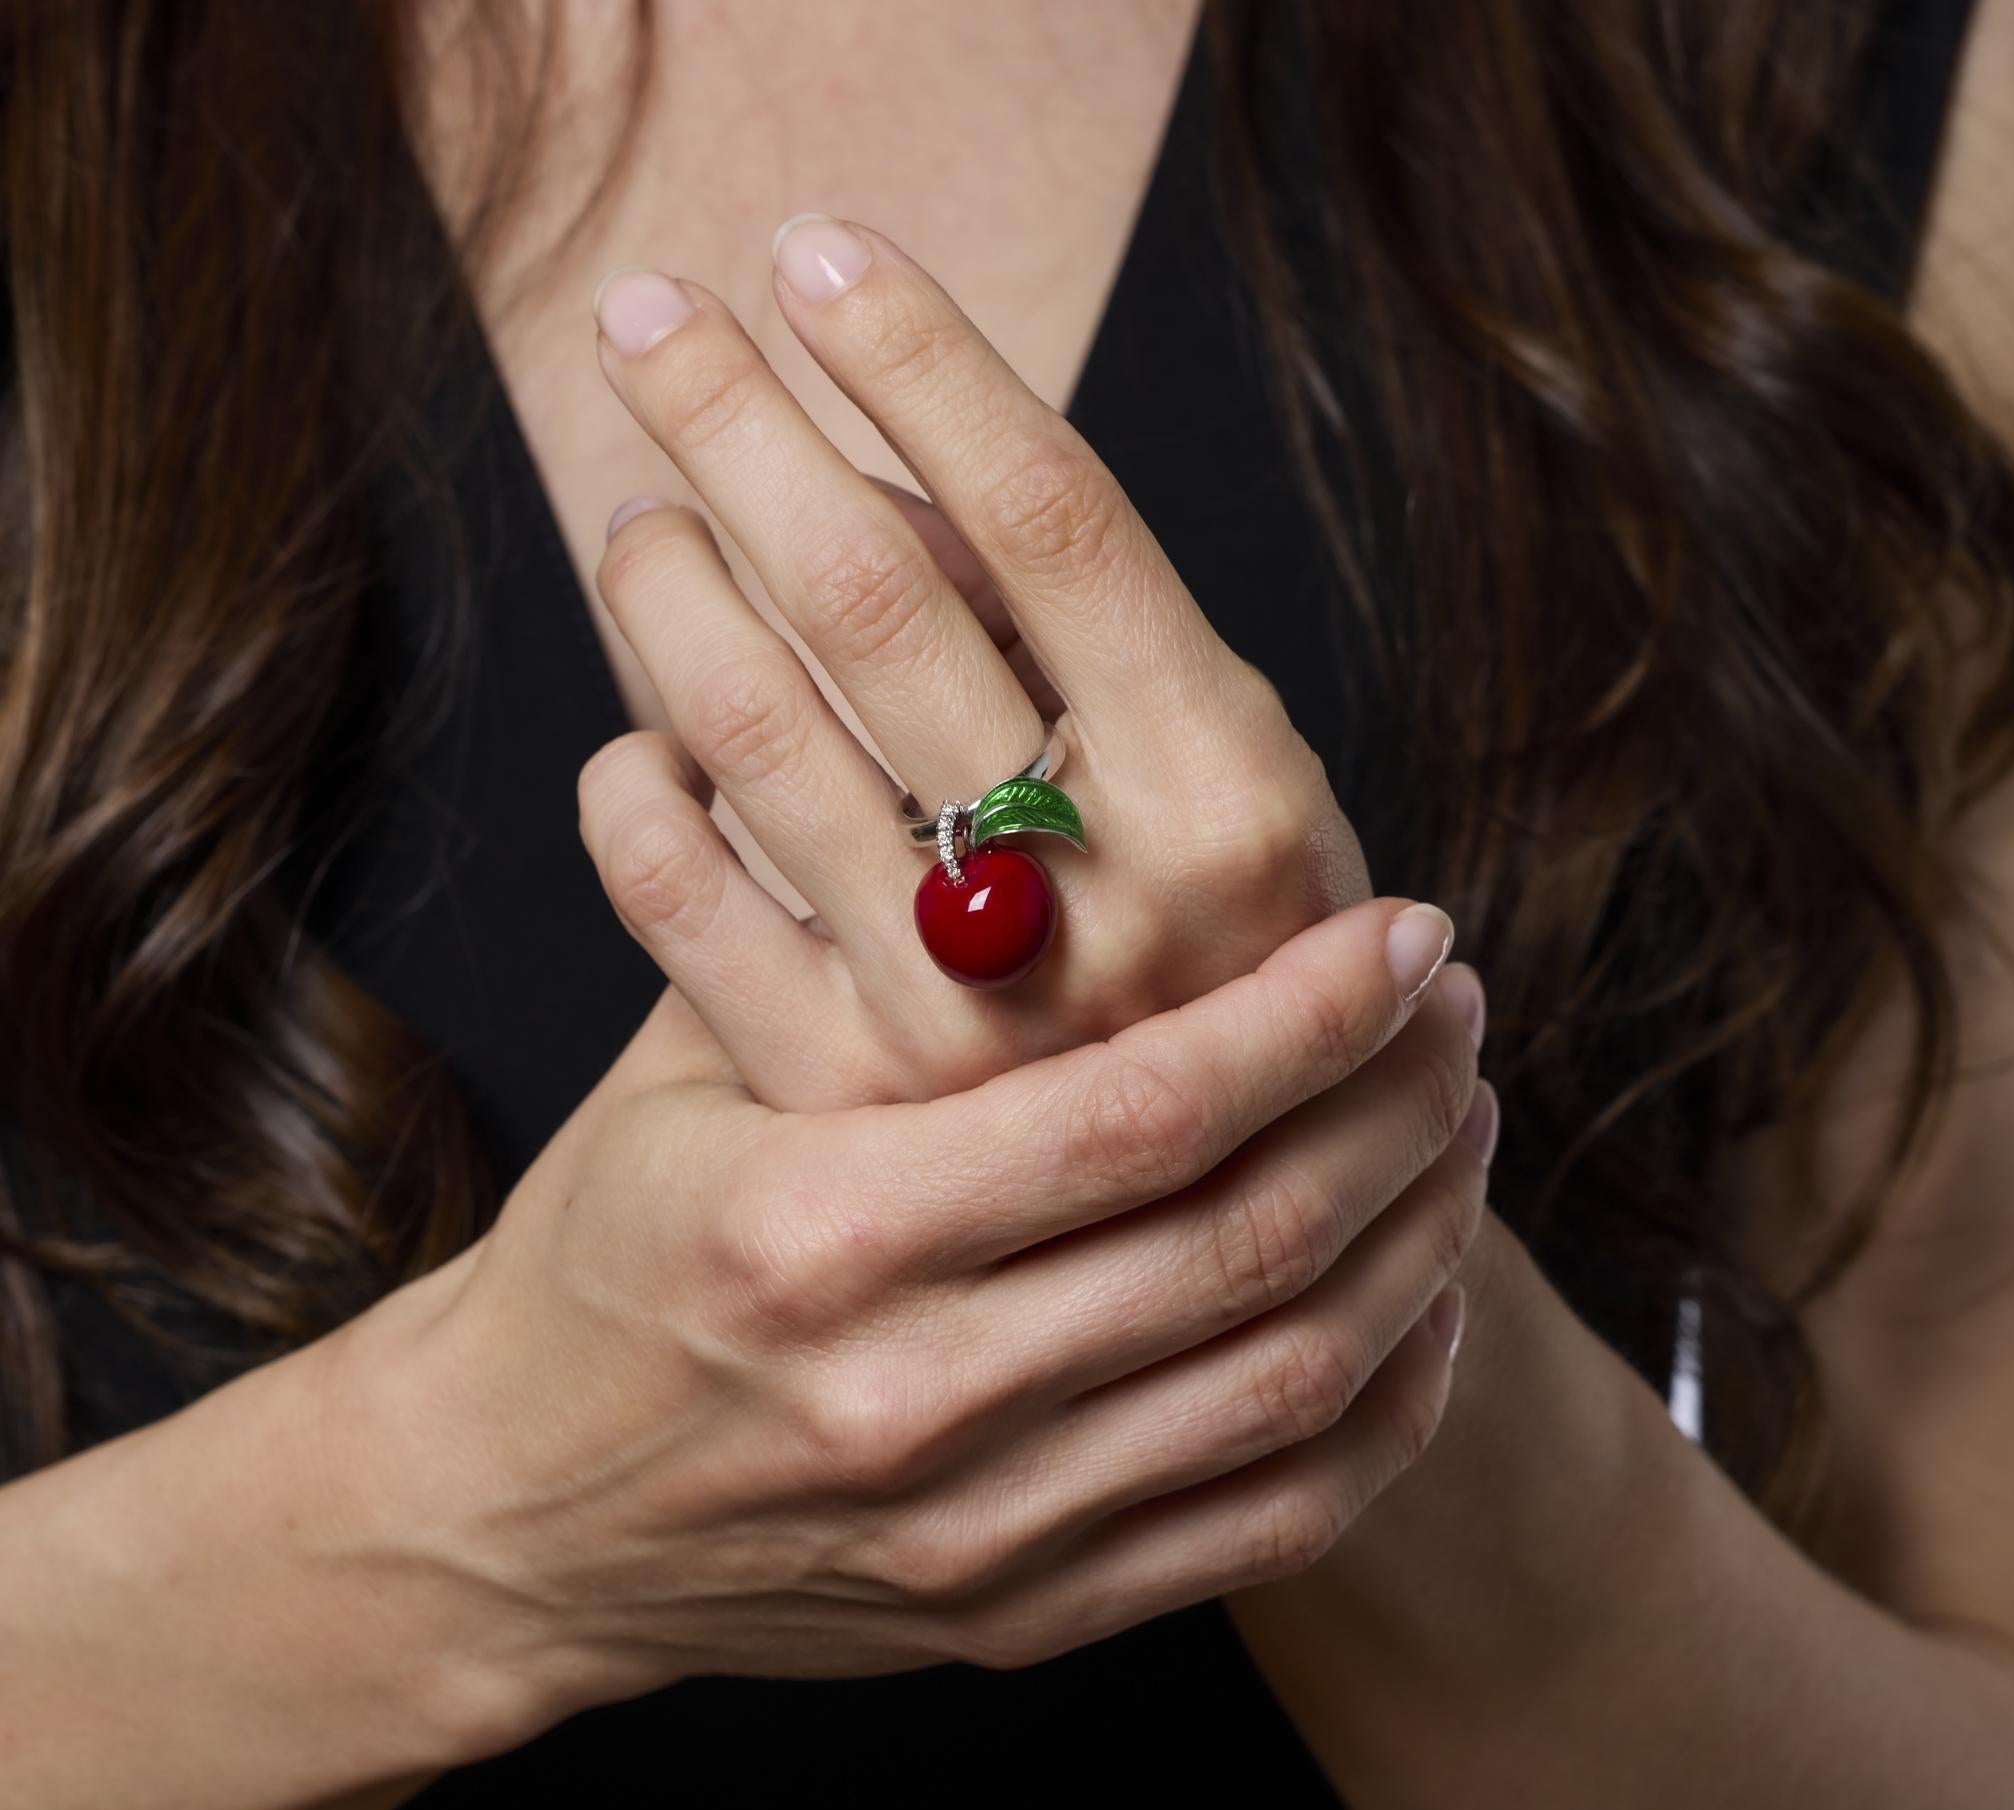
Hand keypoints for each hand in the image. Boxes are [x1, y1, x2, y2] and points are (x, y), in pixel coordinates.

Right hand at [325, 903, 1484, 1746]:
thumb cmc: (608, 1248)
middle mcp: (910, 1397)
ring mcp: (976, 1531)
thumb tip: (1012, 764)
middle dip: (1395, 1105)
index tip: (1402, 934)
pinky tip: (1416, 1310)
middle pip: (1248, 1242)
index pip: (1141, 1112)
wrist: (511, 1509)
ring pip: (1289, 1383)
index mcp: (822, 1230)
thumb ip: (841, 930)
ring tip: (1456, 1126)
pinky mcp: (1018, 1619)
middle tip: (1452, 1011)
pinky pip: (1270, 1527)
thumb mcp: (686, 1066)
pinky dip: (1379, 1414)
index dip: (1304, 1014)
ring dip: (1418, 1241)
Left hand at [580, 219, 1383, 1109]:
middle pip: (873, 596)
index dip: (923, 359)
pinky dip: (631, 786)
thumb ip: (1080, 646)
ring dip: (665, 579)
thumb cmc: (1223, 953)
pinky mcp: (840, 1096)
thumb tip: (876, 482)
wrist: (1216, 1209)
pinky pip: (675, 894)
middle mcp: (1103, 906)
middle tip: (646, 312)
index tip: (819, 250)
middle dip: (739, 419)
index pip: (1056, 517)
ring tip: (637, 512)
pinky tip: (641, 741)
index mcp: (1237, 799)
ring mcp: (960, 1014)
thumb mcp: (1220, 785)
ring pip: (752, 727)